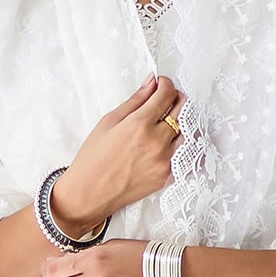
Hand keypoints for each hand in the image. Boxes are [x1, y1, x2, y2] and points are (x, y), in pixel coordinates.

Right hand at [51, 75, 184, 231]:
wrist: (89, 194)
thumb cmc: (93, 157)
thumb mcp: (109, 122)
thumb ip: (135, 100)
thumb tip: (151, 82)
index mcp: (140, 124)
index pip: (167, 94)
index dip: (166, 84)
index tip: (160, 84)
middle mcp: (157, 141)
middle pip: (183, 110)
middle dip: (175, 99)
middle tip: (164, 100)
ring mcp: (164, 161)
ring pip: (185, 133)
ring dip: (179, 123)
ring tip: (163, 123)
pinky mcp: (167, 177)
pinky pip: (181, 154)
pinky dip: (175, 145)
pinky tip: (162, 144)